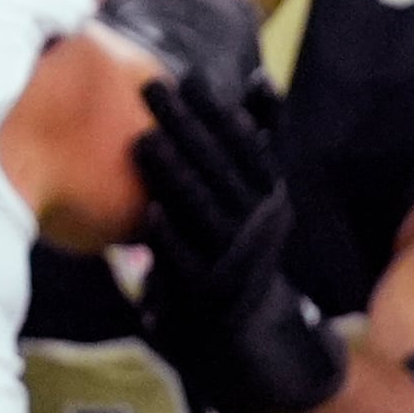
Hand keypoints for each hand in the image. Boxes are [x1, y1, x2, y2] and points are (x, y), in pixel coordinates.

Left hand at [132, 78, 346, 412]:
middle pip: (223, 170)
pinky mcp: (211, 294)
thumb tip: (255, 80)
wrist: (252, 335)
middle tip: (153, 88)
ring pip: (206, 210)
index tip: (193, 77)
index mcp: (268, 197)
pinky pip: (189, 263)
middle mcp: (259, 225)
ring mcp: (236, 259)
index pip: (249, 146)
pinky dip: (170, 239)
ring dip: (177, 176)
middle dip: (189, 128)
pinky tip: (147, 215)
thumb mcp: (255, 196)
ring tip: (145, 140)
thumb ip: (255, 140)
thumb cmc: (240, 251)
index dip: (221, 111)